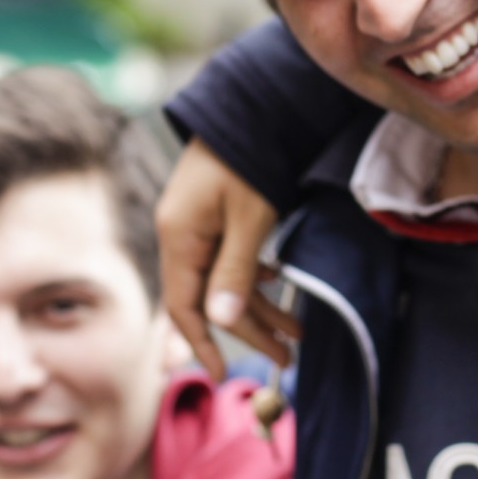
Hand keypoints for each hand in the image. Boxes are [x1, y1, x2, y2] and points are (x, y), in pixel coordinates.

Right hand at [156, 138, 300, 377]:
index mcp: (180, 238)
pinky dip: (254, 277)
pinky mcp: (214, 217)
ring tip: (297, 332)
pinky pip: (229, 259)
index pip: (184, 305)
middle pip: (210, 298)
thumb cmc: (248, 159)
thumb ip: (235, 270)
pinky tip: (277, 284)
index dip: (204, 342)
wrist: (251, 105)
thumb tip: (220, 321)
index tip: (223, 373)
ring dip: (259, 306)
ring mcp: (197, 226)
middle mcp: (182, 236)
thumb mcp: (248, 218)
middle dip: (249, 329)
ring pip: (225, 280)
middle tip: (287, 356)